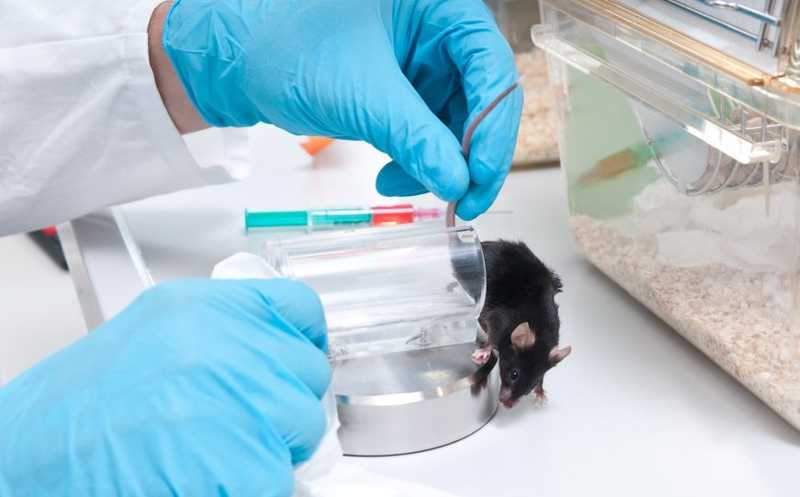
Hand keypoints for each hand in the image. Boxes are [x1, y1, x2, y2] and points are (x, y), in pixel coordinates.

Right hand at [0, 279, 330, 496]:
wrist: (27, 460)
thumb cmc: (82, 407)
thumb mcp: (156, 334)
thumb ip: (223, 332)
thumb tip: (275, 346)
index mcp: (203, 309)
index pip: (297, 307)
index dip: (302, 336)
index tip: (299, 353)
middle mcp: (227, 348)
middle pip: (307, 372)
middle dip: (281, 400)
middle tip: (237, 417)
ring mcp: (240, 404)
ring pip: (302, 429)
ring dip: (270, 445)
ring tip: (213, 449)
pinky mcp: (246, 466)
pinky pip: (281, 476)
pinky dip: (254, 484)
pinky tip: (209, 474)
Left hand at [162, 0, 521, 219]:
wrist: (238, 60)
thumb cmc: (286, 49)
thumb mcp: (361, 96)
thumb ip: (417, 139)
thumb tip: (460, 182)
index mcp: (438, 5)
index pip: (491, 68)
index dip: (494, 129)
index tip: (480, 178)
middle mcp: (437, 30)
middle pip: (481, 100)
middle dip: (467, 156)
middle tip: (461, 201)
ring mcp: (421, 60)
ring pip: (455, 123)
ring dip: (437, 164)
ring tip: (399, 187)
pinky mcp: (404, 88)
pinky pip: (427, 131)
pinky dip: (415, 159)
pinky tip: (390, 177)